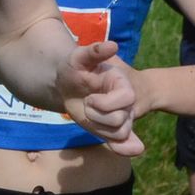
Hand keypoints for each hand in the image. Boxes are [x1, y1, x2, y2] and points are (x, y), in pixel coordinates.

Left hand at [58, 40, 143, 156]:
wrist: (67, 83)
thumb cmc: (75, 67)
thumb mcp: (81, 56)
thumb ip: (95, 50)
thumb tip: (113, 45)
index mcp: (121, 82)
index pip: (127, 98)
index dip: (106, 103)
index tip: (89, 98)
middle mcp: (125, 101)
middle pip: (121, 120)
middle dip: (98, 117)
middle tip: (86, 105)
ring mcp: (120, 115)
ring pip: (120, 133)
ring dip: (100, 129)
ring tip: (88, 115)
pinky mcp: (112, 129)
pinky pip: (125, 144)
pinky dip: (124, 149)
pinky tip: (119, 149)